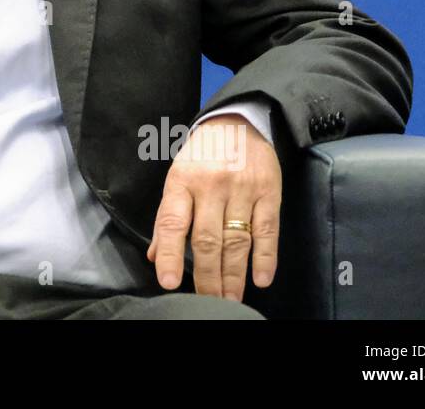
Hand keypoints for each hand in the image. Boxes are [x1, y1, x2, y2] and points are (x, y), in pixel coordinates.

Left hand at [145, 113, 280, 300]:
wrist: (239, 121)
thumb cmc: (203, 154)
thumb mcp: (178, 176)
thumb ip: (168, 217)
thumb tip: (155, 256)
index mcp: (182, 181)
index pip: (172, 222)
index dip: (169, 254)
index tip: (167, 282)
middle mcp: (211, 185)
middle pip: (207, 240)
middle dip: (207, 277)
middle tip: (208, 302)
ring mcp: (242, 189)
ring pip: (236, 240)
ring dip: (233, 275)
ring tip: (230, 299)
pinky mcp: (269, 192)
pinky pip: (267, 230)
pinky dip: (265, 258)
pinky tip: (260, 279)